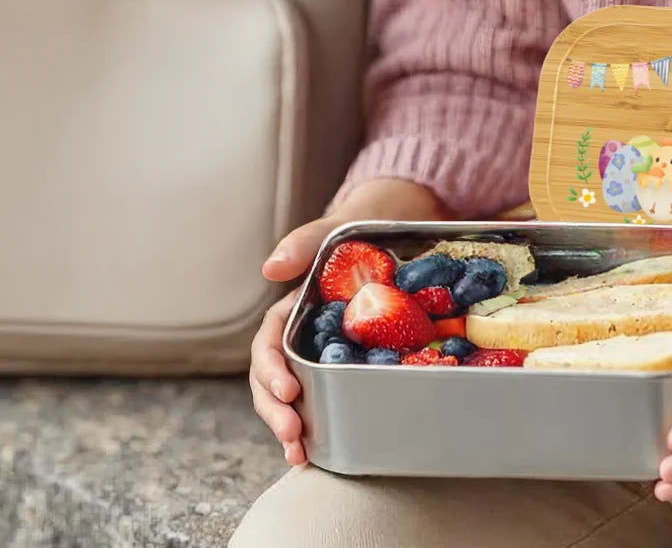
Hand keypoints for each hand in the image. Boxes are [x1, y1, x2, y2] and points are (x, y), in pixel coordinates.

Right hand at [248, 177, 445, 464]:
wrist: (398, 220)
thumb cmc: (363, 221)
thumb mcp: (336, 227)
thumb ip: (305, 243)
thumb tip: (270, 268)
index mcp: (294, 305)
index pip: (270, 341)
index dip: (271, 369)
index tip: (288, 390)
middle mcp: (304, 330)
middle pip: (275, 375)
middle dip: (276, 408)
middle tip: (292, 435)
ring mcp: (326, 345)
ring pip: (296, 390)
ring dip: (291, 423)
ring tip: (299, 453)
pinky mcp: (352, 356)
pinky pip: (329, 390)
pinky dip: (320, 419)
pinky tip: (319, 447)